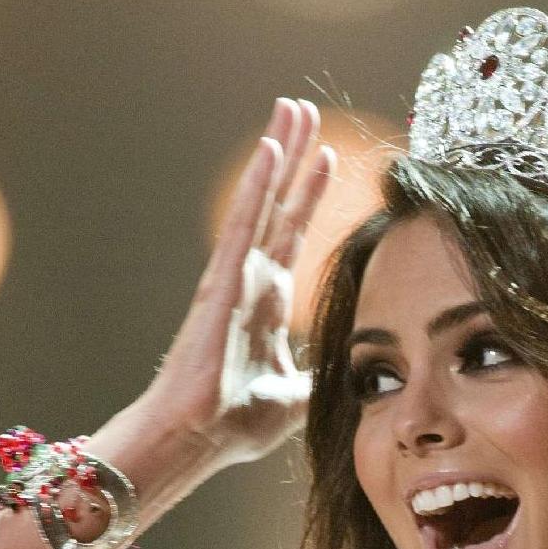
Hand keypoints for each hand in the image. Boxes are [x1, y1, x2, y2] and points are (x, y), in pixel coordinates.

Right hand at [143, 99, 335, 468]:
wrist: (200, 438)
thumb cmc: (237, 423)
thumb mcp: (299, 396)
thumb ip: (319, 375)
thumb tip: (347, 376)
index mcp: (267, 302)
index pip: (294, 236)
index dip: (311, 196)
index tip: (330, 159)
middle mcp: (251, 279)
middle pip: (279, 205)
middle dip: (294, 157)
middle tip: (305, 110)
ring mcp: (236, 276)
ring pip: (263, 201)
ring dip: (278, 153)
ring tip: (291, 109)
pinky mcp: (223, 282)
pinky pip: (244, 223)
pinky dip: (258, 186)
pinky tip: (270, 147)